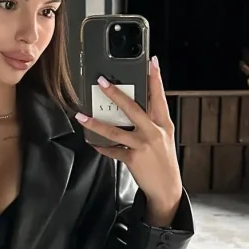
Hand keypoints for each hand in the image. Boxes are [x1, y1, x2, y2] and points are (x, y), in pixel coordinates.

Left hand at [75, 56, 182, 224]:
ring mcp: (142, 145)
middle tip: (102, 82)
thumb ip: (151, 121)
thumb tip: (133, 105)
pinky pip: (112, 150)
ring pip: (115, 131)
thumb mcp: (163, 136)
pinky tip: (92, 142)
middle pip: (132, 109)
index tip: (150, 61)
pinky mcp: (133, 159)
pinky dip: (101, 147)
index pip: (159, 96)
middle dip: (116, 94)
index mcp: (162, 123)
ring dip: (95, 123)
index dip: (155, 78)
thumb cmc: (163, 159)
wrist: (167, 187)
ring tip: (81, 115)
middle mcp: (153, 132)